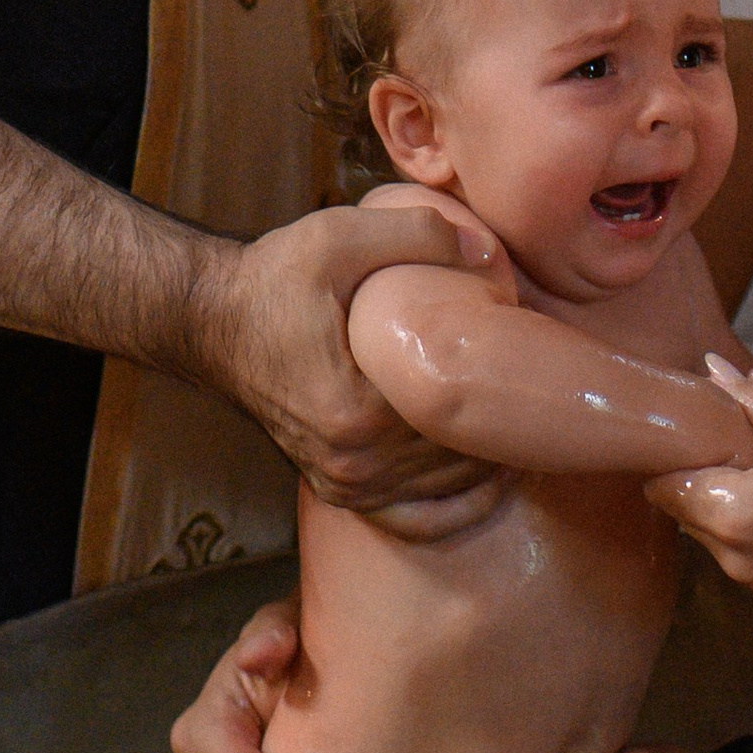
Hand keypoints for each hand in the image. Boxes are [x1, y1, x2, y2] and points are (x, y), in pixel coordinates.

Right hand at [183, 200, 498, 513]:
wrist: (211, 320)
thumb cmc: (273, 278)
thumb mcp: (338, 236)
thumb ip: (417, 234)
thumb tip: (487, 253)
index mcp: (358, 410)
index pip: (461, 414)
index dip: (503, 384)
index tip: (527, 352)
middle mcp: (353, 461)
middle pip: (461, 457)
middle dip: (503, 424)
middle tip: (540, 386)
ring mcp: (344, 482)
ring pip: (446, 490)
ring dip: (488, 461)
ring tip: (523, 419)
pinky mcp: (338, 487)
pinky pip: (413, 518)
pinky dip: (454, 504)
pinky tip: (485, 478)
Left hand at [652, 368, 752, 619]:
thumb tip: (709, 370)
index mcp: (730, 515)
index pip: (662, 484)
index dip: (677, 450)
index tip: (703, 424)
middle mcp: (733, 560)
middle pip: (686, 508)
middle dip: (705, 470)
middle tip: (749, 436)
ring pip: (717, 532)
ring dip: (731, 498)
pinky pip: (749, 553)